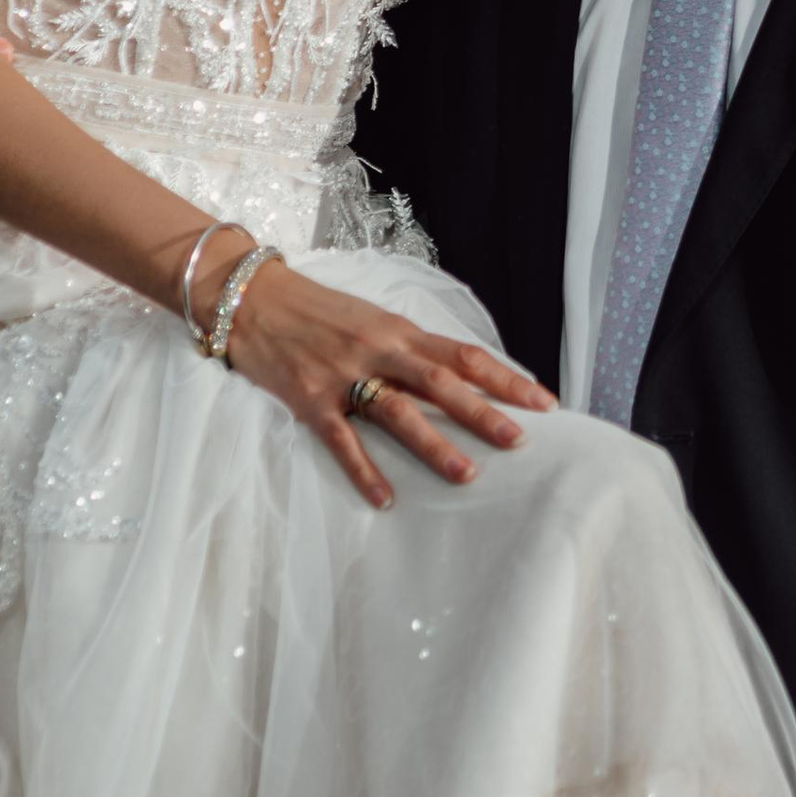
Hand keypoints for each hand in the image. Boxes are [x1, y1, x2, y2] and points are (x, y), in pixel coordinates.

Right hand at [221, 253, 554, 511]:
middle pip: (441, 382)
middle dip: (482, 412)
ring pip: (398, 412)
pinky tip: (384, 499)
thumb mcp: (372, 318)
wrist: (252, 297)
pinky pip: (342, 440)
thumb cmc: (318, 309)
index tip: (543, 401)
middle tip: (519, 440)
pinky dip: (364, 471)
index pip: (463, 355)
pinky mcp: (309, 399)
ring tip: (466, 474)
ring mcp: (342, 375)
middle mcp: (378, 349)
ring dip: (434, 444)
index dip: (505, 378)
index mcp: (399, 330)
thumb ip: (410, 347)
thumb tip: (458, 375)